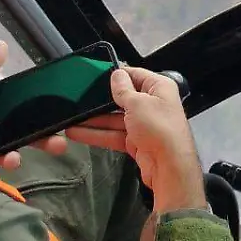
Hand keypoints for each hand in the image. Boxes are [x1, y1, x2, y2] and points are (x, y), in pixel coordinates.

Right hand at [67, 67, 206, 212]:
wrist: (169, 166)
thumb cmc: (159, 128)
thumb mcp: (138, 103)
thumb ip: (124, 89)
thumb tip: (117, 74)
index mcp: (159, 88)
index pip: (135, 74)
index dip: (116, 74)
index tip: (95, 75)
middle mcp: (153, 104)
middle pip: (123, 98)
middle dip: (101, 100)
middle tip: (78, 98)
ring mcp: (144, 124)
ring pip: (115, 118)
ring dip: (94, 119)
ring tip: (71, 118)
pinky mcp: (136, 141)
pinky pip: (114, 134)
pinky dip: (98, 134)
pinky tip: (78, 133)